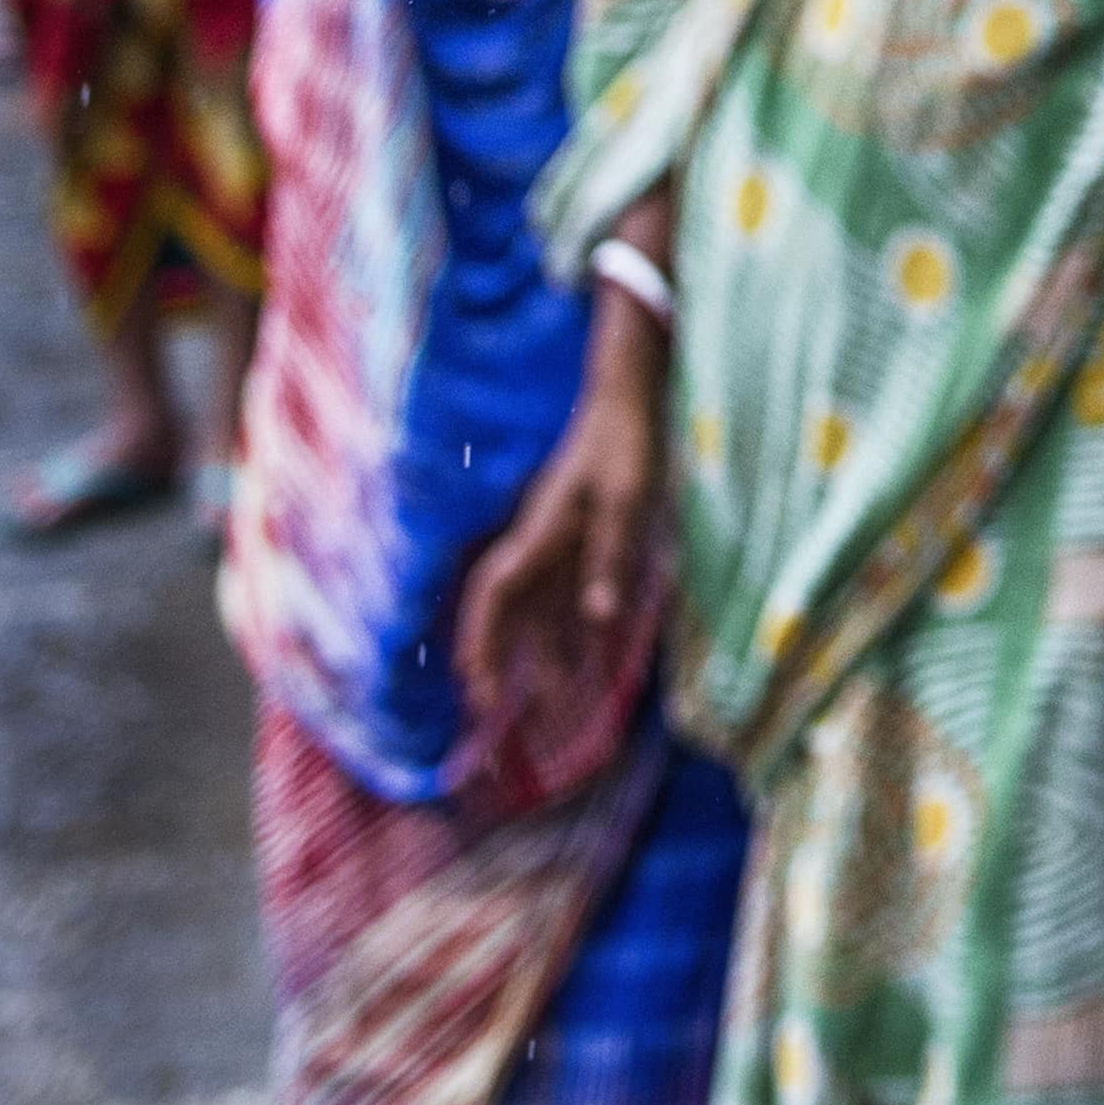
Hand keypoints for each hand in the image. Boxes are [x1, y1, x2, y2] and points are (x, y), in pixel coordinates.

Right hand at [458, 357, 668, 739]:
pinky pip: (565, 587)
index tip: (475, 683)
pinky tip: (588, 649)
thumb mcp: (626, 500)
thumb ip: (611, 556)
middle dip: (494, 656)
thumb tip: (598, 619)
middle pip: (505, 608)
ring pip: (536, 604)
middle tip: (492, 708)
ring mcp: (556, 536)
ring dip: (539, 648)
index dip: (480, 639)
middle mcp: (537, 540)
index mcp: (539, 533)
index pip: (494, 595)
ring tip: (552, 700)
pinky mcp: (578, 531)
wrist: (628, 396)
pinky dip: (570, 622)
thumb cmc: (626, 443)